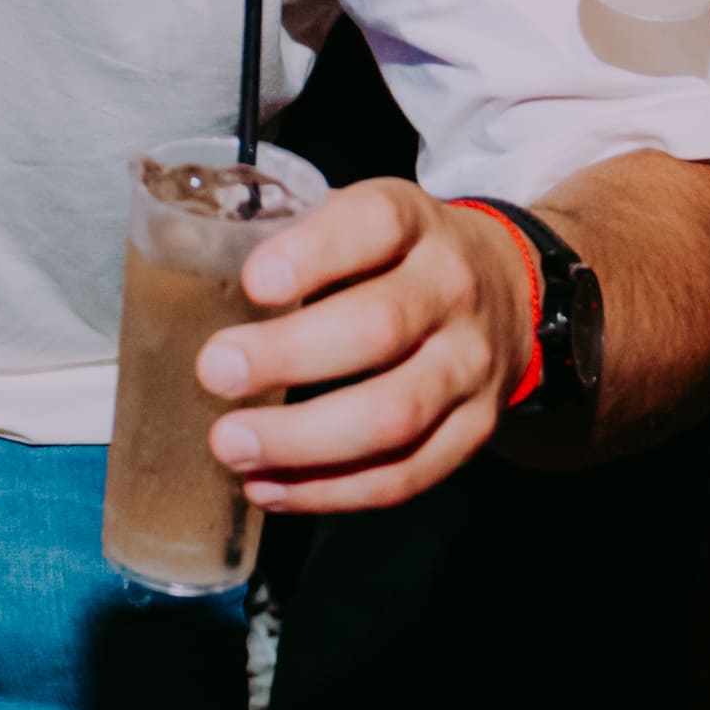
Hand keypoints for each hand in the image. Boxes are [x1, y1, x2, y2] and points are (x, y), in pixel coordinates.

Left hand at [200, 175, 517, 512]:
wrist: (512, 291)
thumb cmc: (401, 257)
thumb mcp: (364, 217)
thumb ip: (298, 238)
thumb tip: (197, 272)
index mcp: (415, 222)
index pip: (374, 225)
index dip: (313, 254)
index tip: (253, 283)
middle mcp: (451, 290)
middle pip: (379, 328)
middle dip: (289, 357)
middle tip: (217, 372)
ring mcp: (470, 365)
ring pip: (395, 415)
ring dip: (303, 441)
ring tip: (232, 445)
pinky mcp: (475, 430)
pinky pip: (406, 474)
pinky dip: (332, 491)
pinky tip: (272, 488)